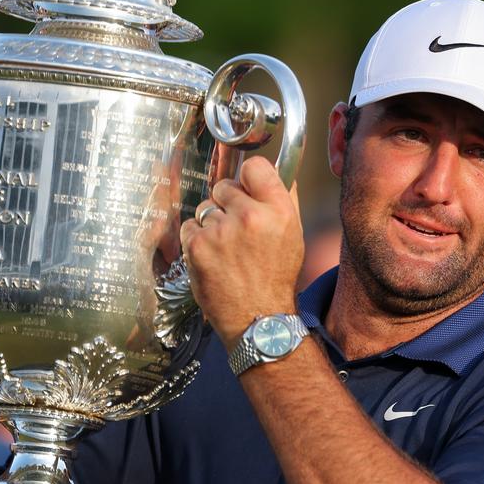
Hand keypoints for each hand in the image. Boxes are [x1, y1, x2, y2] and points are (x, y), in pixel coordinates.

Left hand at [181, 156, 303, 347]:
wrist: (258, 317)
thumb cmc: (275, 277)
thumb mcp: (293, 235)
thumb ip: (282, 199)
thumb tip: (270, 170)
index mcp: (278, 210)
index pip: (254, 166)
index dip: (247, 177)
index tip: (246, 188)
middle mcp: (250, 216)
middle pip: (225, 185)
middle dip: (227, 203)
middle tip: (237, 229)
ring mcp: (221, 230)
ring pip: (205, 208)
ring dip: (212, 224)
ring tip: (227, 249)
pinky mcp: (198, 245)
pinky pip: (190, 226)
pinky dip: (197, 240)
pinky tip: (213, 257)